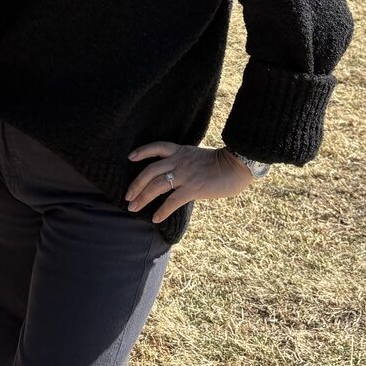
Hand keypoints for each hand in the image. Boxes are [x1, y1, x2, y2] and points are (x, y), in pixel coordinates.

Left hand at [125, 141, 252, 223]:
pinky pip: (172, 201)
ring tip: (133, 208)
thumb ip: (187, 162)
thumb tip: (180, 174)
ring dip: (142, 197)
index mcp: (181, 151)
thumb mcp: (200, 156)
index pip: (157, 147)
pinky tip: (155, 218)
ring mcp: (185, 175)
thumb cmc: (223, 162)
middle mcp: (180, 162)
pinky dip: (162, 211)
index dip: (142, 152)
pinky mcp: (193, 188)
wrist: (238, 164)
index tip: (130, 157)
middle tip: (127, 197)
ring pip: (156, 186)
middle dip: (136, 184)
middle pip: (150, 171)